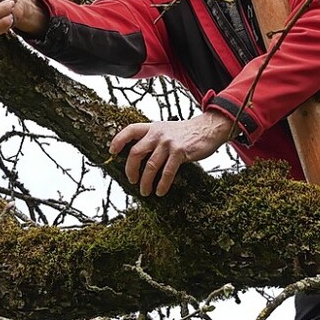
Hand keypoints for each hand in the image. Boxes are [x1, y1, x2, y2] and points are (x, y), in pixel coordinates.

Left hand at [108, 111, 234, 197]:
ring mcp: (168, 143)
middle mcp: (157, 134)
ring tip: (145, 191)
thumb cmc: (186, 132)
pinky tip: (160, 191)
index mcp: (152, 127)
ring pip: (150, 165)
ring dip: (145, 181)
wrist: (208, 128)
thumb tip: (139, 156)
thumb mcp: (166, 130)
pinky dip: (162, 184)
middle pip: (135, 152)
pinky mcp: (180, 152)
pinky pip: (167, 172)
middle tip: (132, 180)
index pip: (130, 130)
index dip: (118, 140)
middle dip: (130, 169)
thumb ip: (153, 139)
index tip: (111, 152)